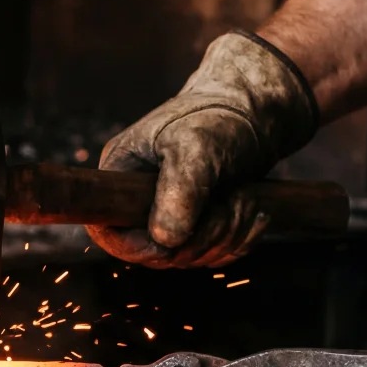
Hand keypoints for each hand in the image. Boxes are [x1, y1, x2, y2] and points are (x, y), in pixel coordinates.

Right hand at [88, 30, 317, 267]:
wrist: (258, 109)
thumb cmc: (220, 117)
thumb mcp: (196, 148)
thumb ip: (179, 193)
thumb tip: (165, 241)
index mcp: (121, 175)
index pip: (108, 231)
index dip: (137, 247)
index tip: (172, 242)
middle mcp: (139, 199)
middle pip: (157, 252)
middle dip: (202, 236)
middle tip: (233, 201)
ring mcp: (171, 214)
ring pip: (191, 257)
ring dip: (227, 235)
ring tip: (245, 198)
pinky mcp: (200, 224)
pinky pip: (214, 255)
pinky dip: (239, 239)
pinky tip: (253, 210)